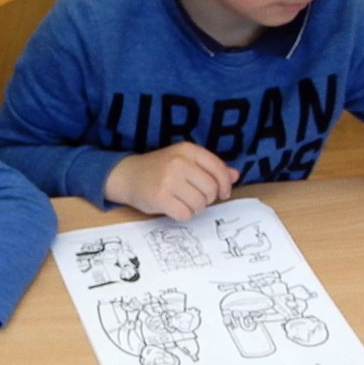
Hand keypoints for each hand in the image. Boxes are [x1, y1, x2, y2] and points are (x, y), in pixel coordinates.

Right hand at [105, 142, 239, 220]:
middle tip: (196, 197)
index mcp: (187, 150)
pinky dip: (183, 214)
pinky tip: (174, 207)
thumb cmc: (159, 169)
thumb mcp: (185, 160)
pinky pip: (185, 213)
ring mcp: (168, 180)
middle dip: (207, 198)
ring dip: (195, 208)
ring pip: (199, 203)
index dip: (225, 184)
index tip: (223, 193)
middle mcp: (178, 162)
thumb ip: (210, 167)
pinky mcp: (160, 197)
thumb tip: (235, 175)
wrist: (127, 175)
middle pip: (210, 189)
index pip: (218, 168)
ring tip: (183, 201)